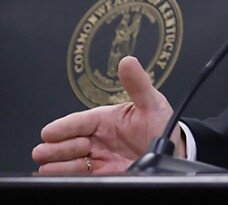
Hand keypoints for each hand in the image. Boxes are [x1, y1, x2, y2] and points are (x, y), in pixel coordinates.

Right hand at [31, 56, 177, 174]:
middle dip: (56, 147)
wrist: (173, 150)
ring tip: (46, 165)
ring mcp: (99, 156)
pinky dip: (67, 175)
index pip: (80, 121)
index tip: (49, 132)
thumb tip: (128, 61)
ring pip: (71, 159)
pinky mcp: (103, 173)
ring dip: (58, 163)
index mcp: (106, 118)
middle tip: (44, 151)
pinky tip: (56, 174)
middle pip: (70, 142)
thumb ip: (138, 83)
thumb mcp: (152, 102)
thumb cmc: (161, 124)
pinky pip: (82, 175)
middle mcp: (98, 137)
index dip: (63, 127)